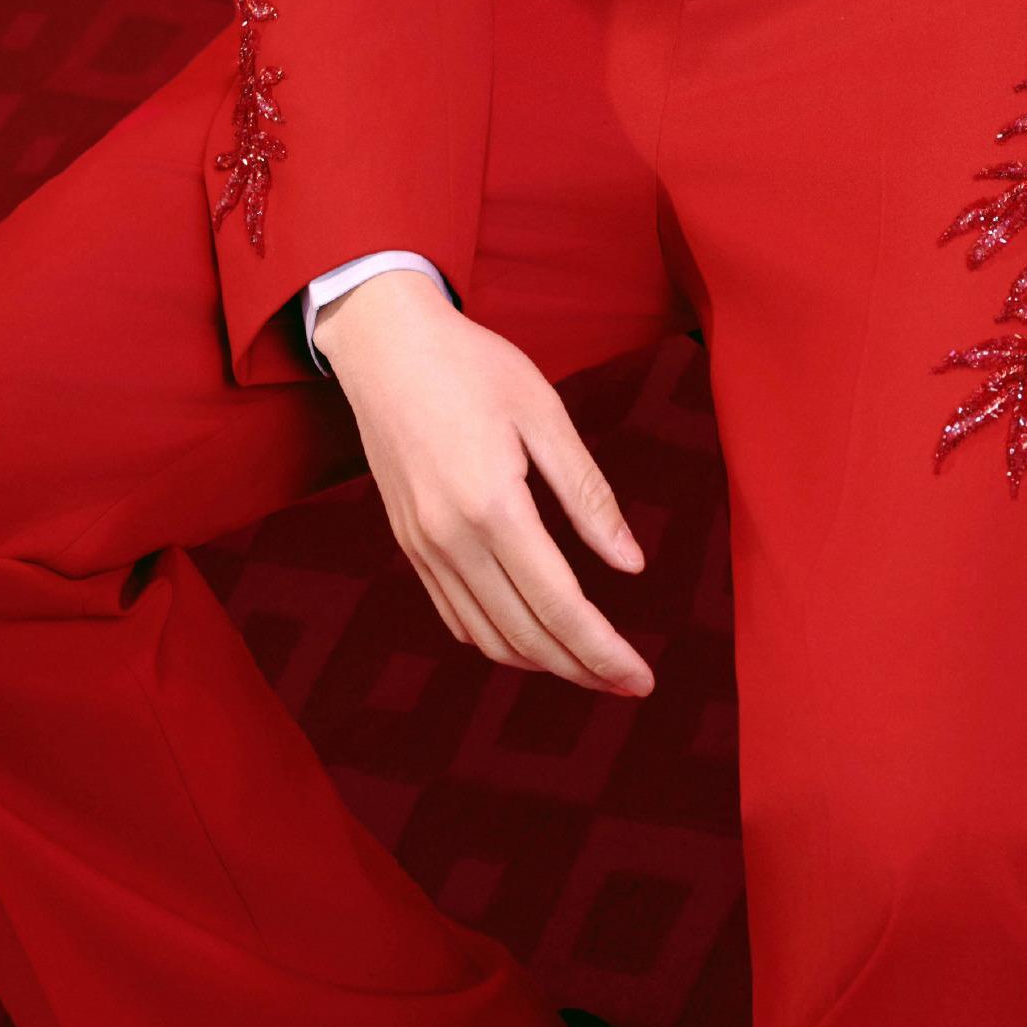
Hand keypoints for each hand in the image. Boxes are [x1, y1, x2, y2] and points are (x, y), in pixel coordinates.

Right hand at [310, 269, 654, 696]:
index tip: (642, 679)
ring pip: (487, 637)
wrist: (384, 344)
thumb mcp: (544, 414)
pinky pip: (456, 615)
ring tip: (589, 665)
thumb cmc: (472, 365)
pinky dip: (497, 639)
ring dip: (542, 662)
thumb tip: (631, 565)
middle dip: (583, 668)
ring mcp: (423, 546)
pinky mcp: (409, 543)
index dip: (605, 651)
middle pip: (526, 634)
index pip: (560, 605)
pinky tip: (530, 634)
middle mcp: (451, 539)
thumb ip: (588, 495)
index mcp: (493, 506)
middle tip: (629, 682)